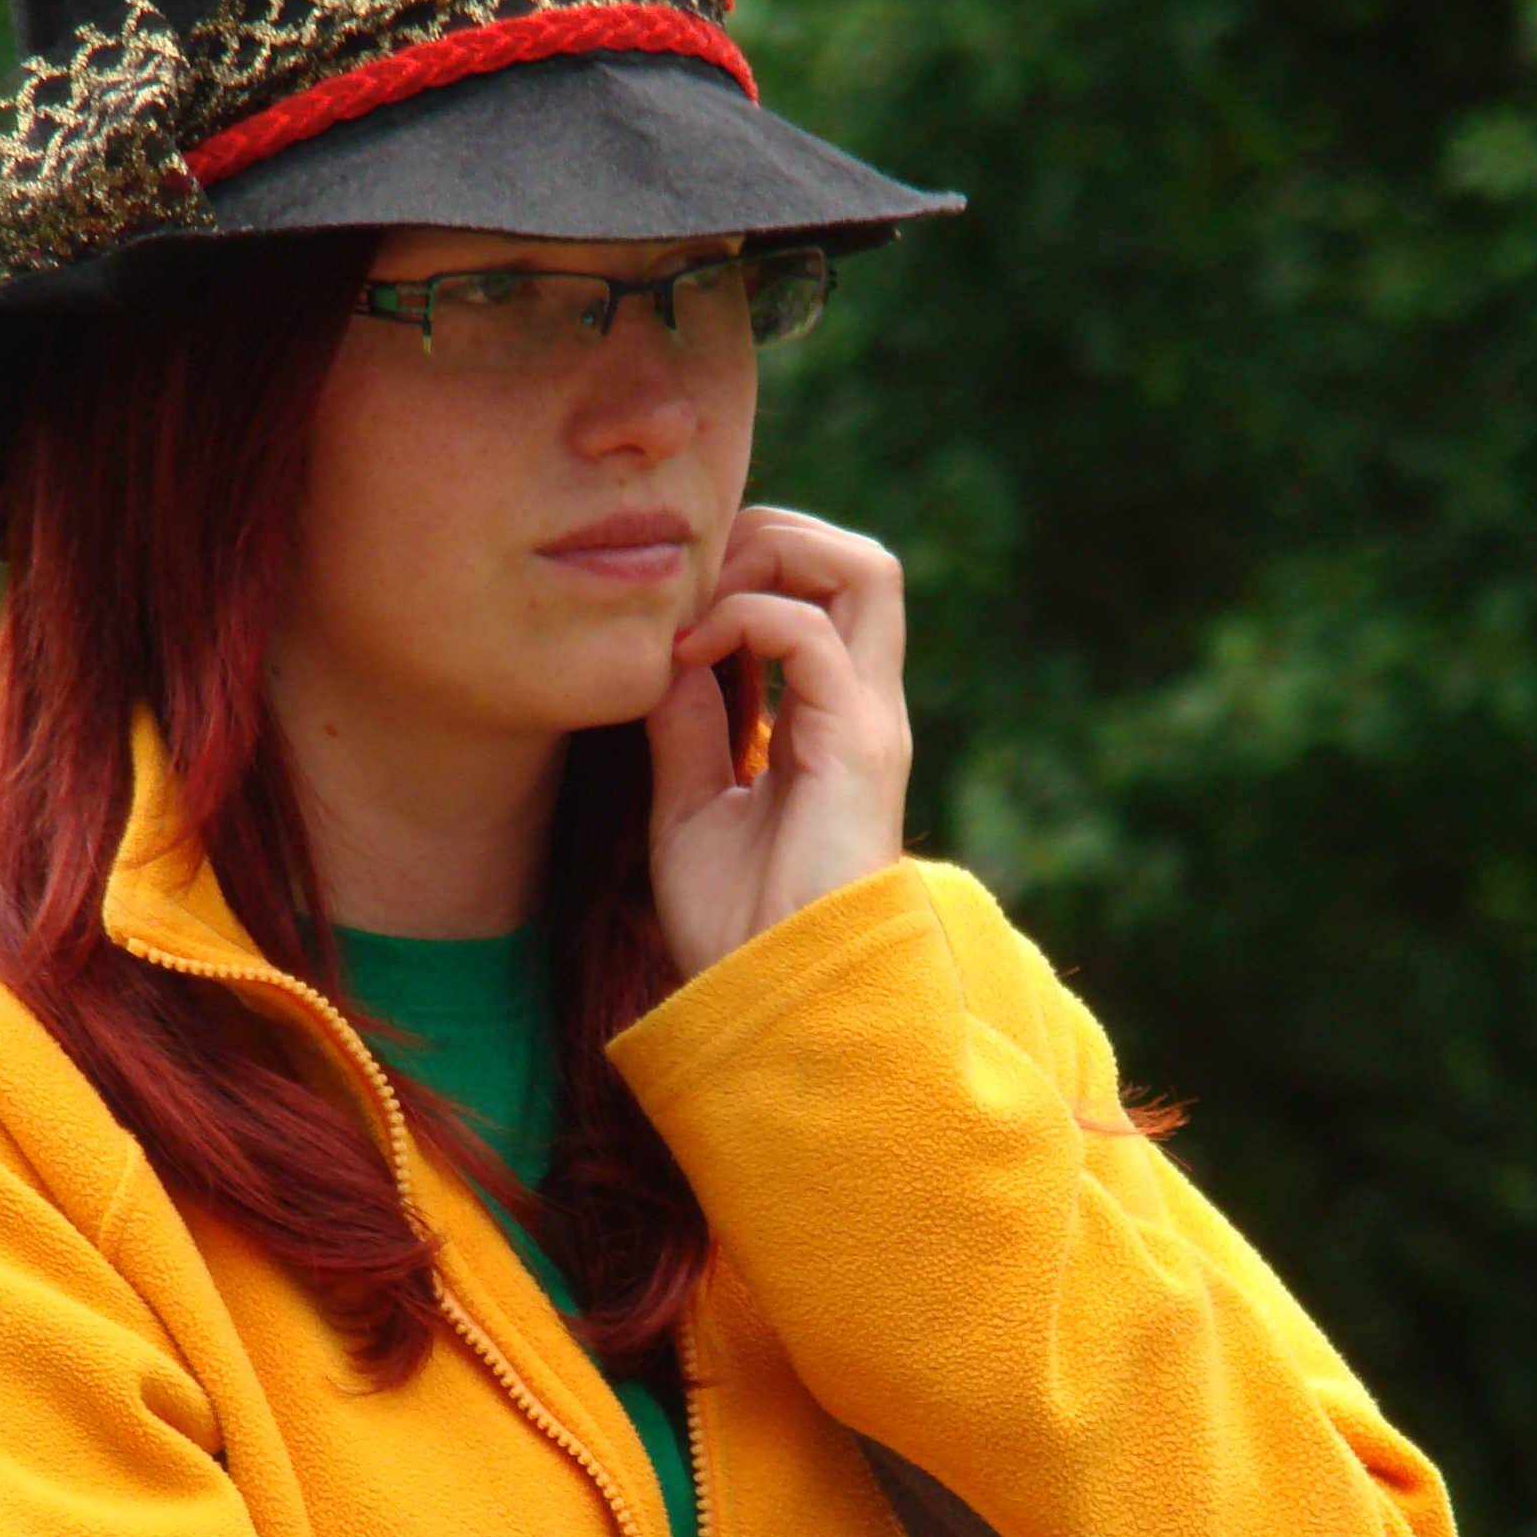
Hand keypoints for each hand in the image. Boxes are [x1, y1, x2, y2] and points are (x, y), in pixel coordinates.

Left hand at [644, 505, 910, 980]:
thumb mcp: (691, 807)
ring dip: (773, 558)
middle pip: (856, 561)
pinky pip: (816, 634)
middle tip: (692, 584)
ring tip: (703, 605)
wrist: (770, 995)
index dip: (754, 570)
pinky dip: (748, 618)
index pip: (823, 596)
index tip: (675, 608)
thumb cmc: (735, 926)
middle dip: (772, 540)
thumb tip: (666, 658)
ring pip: (862, 568)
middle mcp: (864, 708)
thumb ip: (687, 729)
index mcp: (832, 722)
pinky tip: (690, 656)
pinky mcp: (859, 744)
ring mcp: (869, 721)